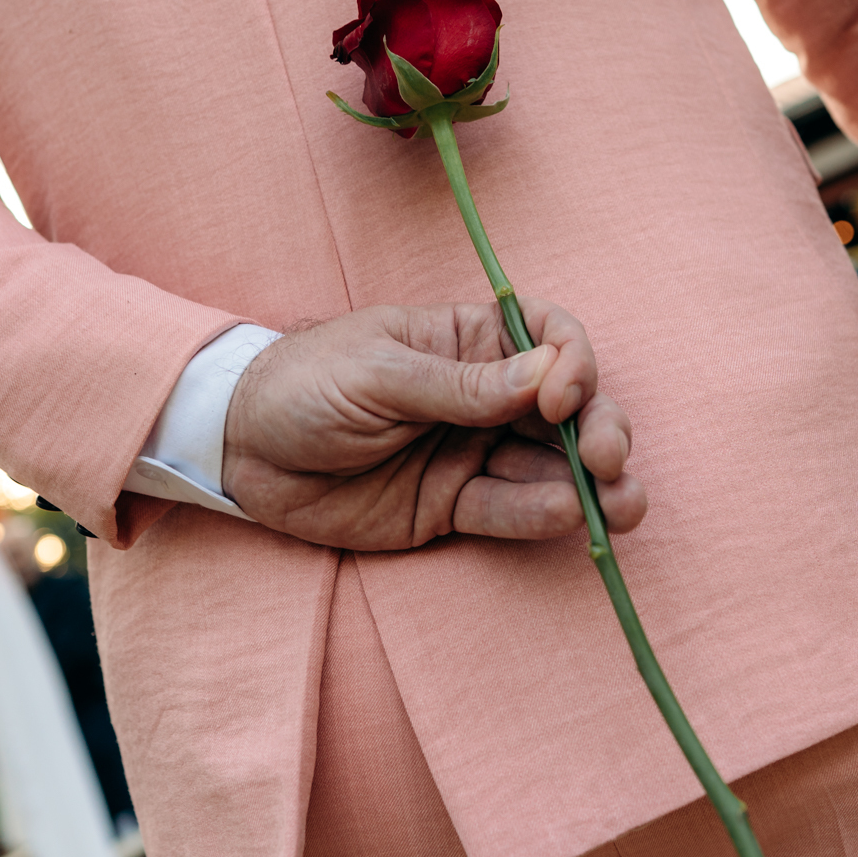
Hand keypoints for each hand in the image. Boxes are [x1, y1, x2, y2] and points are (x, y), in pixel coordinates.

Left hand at [221, 298, 646, 549]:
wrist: (235, 451)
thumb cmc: (302, 385)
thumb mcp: (378, 374)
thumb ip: (462, 385)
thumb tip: (551, 376)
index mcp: (468, 341)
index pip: (549, 339)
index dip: (574, 364)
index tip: (560, 399)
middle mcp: (484, 396)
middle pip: (569, 408)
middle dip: (601, 431)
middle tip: (605, 461)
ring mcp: (472, 452)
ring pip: (552, 467)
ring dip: (595, 485)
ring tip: (622, 507)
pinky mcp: (452, 507)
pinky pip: (509, 511)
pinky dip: (541, 516)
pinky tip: (565, 518)